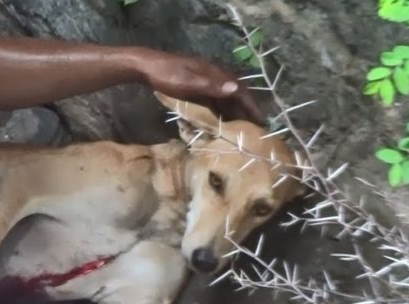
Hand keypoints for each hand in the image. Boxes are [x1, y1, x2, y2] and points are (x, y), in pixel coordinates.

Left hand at [139, 51, 263, 124]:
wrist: (146, 67)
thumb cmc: (167, 74)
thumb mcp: (188, 81)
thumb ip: (211, 86)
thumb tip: (236, 89)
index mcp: (216, 74)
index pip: (240, 90)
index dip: (251, 106)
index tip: (261, 120)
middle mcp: (214, 77)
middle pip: (235, 95)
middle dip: (246, 111)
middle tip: (255, 130)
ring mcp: (205, 82)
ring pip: (225, 99)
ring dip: (234, 113)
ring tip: (241, 131)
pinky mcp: (196, 88)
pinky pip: (213, 101)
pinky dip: (220, 112)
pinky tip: (221, 123)